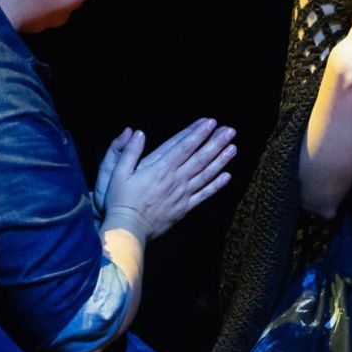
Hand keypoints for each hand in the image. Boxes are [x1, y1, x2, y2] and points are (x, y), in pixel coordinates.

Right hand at [101, 118, 236, 239]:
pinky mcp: (184, 208)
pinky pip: (204, 194)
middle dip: (216, 142)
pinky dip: (216, 185)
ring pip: (206, 174)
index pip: (184, 146)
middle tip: (230, 131)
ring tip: (233, 147)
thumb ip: (130, 152)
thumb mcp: (118, 172)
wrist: (128, 229)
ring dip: (221, 160)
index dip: (198, 133)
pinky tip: (227, 176)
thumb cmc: (120, 200)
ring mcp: (182, 194)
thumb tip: (138, 133)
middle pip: (200, 158)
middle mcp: (175, 180)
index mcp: (160, 168)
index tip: (210, 122)